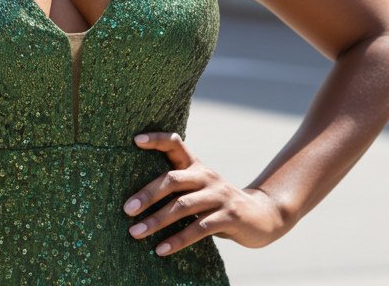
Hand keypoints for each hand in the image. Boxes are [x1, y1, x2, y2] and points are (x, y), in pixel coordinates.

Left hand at [123, 132, 286, 254]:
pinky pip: (198, 229)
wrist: (262, 217)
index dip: (156, 139)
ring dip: (156, 221)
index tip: (135, 140)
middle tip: (126, 209)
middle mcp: (206, 176)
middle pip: (172, 179)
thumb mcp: (200, 189)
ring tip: (135, 233)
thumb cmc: (219, 204)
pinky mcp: (229, 216)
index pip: (175, 143)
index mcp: (197, 166)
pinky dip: (177, 240)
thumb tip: (138, 200)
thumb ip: (179, 188)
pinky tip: (161, 249)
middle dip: (147, 194)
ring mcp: (218, 196)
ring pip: (182, 207)